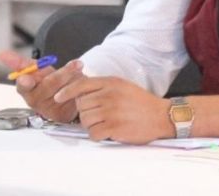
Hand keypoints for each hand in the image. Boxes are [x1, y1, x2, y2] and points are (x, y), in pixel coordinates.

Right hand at [0, 50, 84, 122]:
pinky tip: (82, 81)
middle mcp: (35, 100)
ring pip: (62, 90)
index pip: (23, 85)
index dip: (25, 82)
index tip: (26, 79)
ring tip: (80, 66)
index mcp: (26, 88)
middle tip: (76, 64)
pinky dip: (78, 88)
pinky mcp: (61, 115)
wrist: (68, 96)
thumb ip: (22, 63)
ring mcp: (48, 109)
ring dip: (73, 77)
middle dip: (62, 74)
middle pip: (48, 86)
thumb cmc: (50, 82)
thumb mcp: (38, 70)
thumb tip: (1, 54)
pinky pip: (72, 100)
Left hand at [54, 76, 171, 144]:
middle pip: (81, 105)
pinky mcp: (114, 127)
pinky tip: (107, 132)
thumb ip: (103, 87)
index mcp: (111, 82)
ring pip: (85, 120)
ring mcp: (111, 111)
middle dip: (85, 112)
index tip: (58, 97)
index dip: (66, 91)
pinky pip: (93, 133)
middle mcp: (109, 95)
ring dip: (91, 125)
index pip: (81, 84)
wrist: (161, 116)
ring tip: (104, 124)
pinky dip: (97, 135)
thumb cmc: (141, 103)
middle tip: (97, 116)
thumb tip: (81, 93)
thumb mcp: (123, 86)